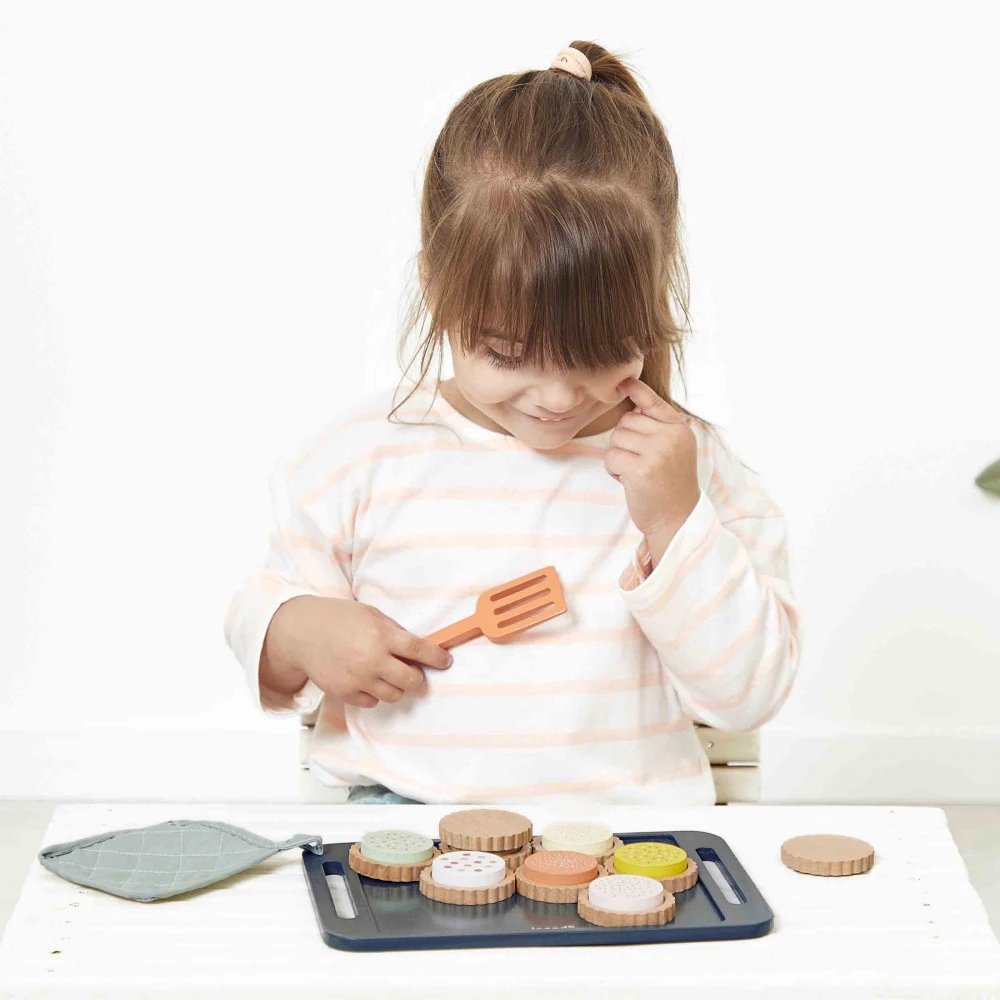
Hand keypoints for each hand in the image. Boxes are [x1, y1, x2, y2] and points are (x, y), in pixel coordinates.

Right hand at [262, 595, 452, 708]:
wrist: (302, 633)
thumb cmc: (338, 619)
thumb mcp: (371, 615)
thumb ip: (394, 632)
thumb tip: (419, 648)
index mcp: (381, 636)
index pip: (420, 651)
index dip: (438, 658)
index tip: (445, 661)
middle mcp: (372, 660)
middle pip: (412, 681)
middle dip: (418, 678)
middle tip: (414, 672)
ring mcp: (358, 679)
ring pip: (394, 695)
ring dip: (397, 687)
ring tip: (388, 674)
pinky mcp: (345, 693)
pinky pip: (372, 702)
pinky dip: (375, 693)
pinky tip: (368, 679)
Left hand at [605, 377, 700, 538]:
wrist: (677, 519)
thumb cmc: (669, 484)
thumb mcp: (673, 449)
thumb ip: (657, 425)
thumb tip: (632, 395)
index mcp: (680, 429)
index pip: (653, 403)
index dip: (637, 390)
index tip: (624, 381)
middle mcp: (671, 437)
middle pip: (627, 421)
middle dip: (625, 441)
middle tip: (641, 463)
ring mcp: (657, 452)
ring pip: (616, 438)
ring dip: (618, 457)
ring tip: (637, 472)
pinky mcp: (641, 469)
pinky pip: (611, 457)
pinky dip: (614, 470)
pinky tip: (630, 481)